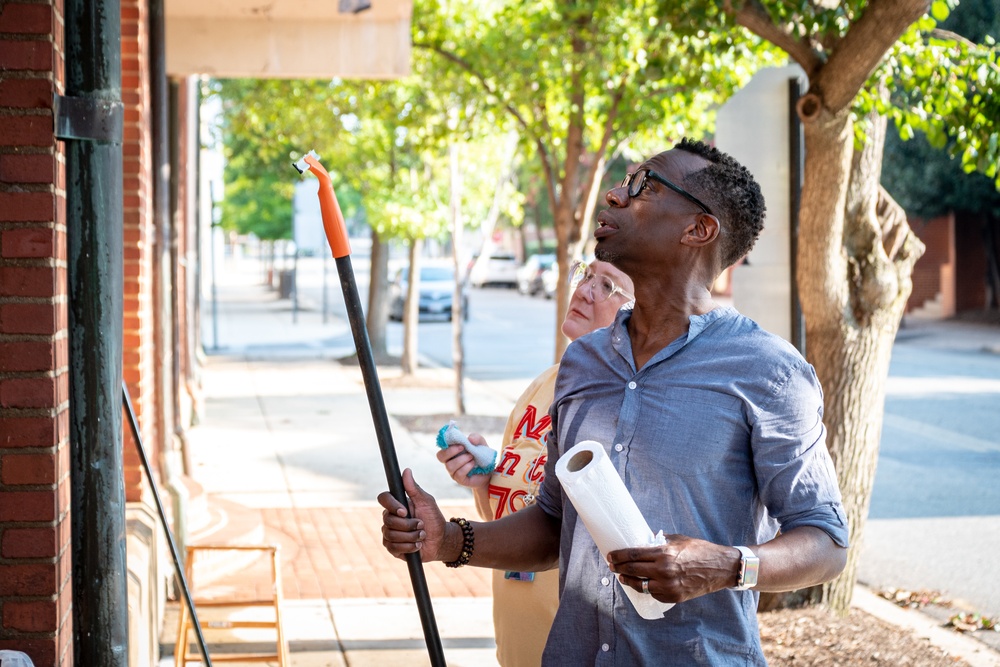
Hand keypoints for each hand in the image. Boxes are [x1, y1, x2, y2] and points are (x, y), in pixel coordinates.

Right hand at [378, 469, 450, 561]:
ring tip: (421, 536)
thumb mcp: (426, 502)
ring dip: (411, 537)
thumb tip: (406, 470)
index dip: (392, 505)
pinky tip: (417, 545)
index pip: (383, 498)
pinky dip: (408, 547)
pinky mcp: (392, 547)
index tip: (405, 511)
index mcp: (397, 504)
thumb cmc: (433, 518)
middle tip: (421, 525)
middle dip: (408, 525)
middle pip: (388, 520)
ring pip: (390, 535)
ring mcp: (389, 533)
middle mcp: (390, 518)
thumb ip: (415, 488)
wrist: (440, 540)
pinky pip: (393, 547)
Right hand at [435, 433, 492, 490]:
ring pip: (450, 466)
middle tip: (463, 447)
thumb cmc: (481, 455)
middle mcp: (450, 461)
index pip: (442, 447)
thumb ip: (476, 438)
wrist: (489, 470)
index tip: (458, 441)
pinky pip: (458, 474)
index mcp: (452, 451)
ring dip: (461, 459)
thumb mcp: (481, 443)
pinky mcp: (460, 479)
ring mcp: (453, 471)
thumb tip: (470, 439)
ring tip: (471, 456)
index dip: (446, 443)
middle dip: (450, 451)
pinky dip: (466, 467)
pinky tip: (473, 464)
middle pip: (440, 456)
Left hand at [606, 535, 737, 602]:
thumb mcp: (678, 539)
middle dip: (618, 568)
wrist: (720, 568)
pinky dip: (646, 588)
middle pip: (632, 570)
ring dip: (628, 581)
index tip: (610, 556)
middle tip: (612, 565)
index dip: (618, 556)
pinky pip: (653, 593)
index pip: (633, 555)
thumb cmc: (700, 550)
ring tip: (622, 576)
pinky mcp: (674, 596)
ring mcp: (669, 586)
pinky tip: (641, 583)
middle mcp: (664, 571)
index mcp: (664, 554)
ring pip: (640, 585)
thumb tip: (643, 538)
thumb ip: (659, 540)